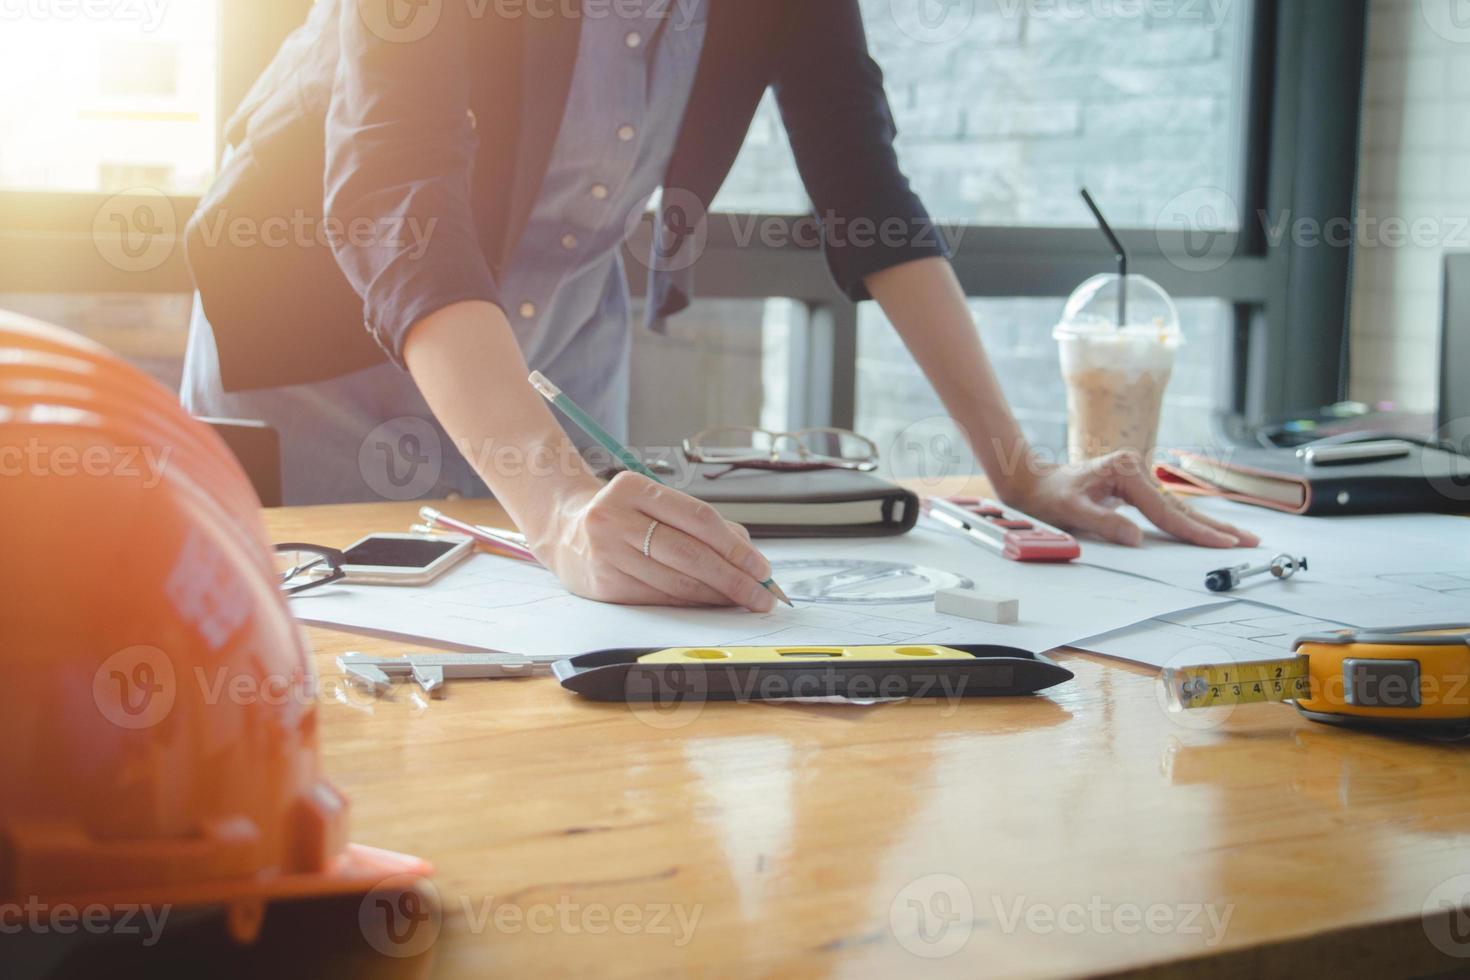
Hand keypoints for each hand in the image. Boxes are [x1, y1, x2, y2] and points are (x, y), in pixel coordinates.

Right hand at [530, 472, 776, 610]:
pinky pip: (659, 598)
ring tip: (743, 600)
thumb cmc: (624, 515)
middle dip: (734, 578)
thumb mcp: (654, 503)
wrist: (564, 531)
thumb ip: (700, 523)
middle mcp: (614, 518)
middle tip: (762, 594)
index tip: (762, 566)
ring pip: (676, 581)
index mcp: (632, 487)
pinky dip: (691, 603)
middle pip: (690, 553)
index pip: (697, 518)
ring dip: (717, 595)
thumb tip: (748, 554)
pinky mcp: (603, 585)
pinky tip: (711, 604)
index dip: (735, 546)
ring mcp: (606, 553)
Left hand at [1006, 450, 1260, 548]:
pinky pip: (1166, 508)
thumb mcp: (1071, 511)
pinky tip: (1206, 530)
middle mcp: (1137, 470)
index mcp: (1127, 471)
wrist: (1034, 482)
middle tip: (1248, 541)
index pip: (1167, 510)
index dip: (1194, 531)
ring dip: (1207, 525)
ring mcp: (1138, 478)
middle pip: (1181, 506)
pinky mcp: (1135, 488)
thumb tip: (1135, 538)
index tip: (1222, 544)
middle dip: (1215, 526)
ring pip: (1178, 507)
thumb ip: (1103, 523)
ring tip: (1236, 538)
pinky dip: (1187, 521)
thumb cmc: (1049, 495)